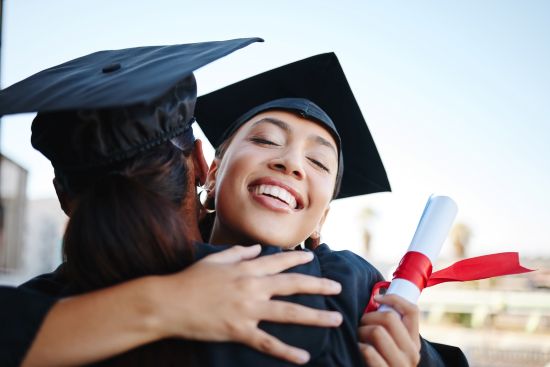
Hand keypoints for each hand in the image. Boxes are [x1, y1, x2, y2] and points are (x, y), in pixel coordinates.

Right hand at [151, 245, 342, 364]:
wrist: (169, 303)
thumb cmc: (190, 279)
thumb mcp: (215, 260)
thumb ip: (238, 252)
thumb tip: (256, 248)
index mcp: (246, 269)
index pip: (279, 262)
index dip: (298, 259)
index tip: (313, 258)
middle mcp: (252, 287)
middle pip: (293, 285)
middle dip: (318, 285)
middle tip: (338, 288)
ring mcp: (248, 310)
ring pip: (289, 313)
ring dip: (315, 316)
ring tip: (335, 319)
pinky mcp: (240, 331)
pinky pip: (268, 342)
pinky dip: (287, 351)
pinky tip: (304, 357)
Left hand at [358, 294, 420, 366]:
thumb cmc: (382, 360)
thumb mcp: (392, 344)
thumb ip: (389, 327)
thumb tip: (376, 298)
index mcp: (414, 341)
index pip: (412, 310)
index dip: (394, 297)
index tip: (377, 297)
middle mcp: (411, 353)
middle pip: (390, 317)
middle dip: (369, 316)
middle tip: (361, 323)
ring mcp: (399, 365)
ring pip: (378, 331)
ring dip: (362, 330)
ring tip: (358, 337)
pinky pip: (369, 351)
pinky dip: (360, 346)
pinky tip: (359, 349)